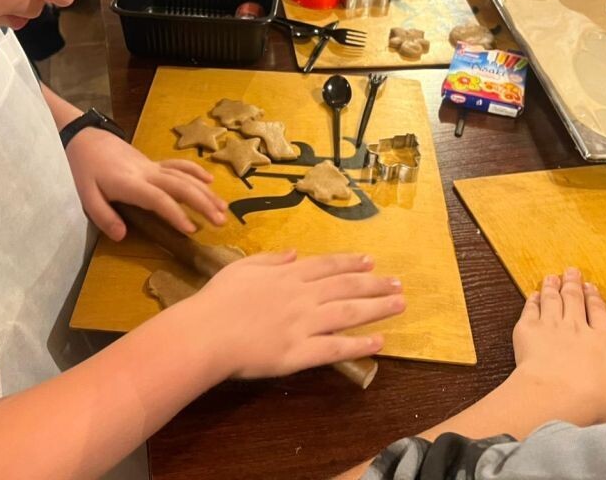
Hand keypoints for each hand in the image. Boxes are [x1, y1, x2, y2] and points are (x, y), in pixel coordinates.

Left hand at [65, 129, 226, 240]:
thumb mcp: (85, 195)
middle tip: (221, 221)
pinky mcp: (154, 163)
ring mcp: (152, 166)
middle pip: (180, 186)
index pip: (158, 199)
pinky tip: (210, 182)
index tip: (191, 229)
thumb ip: (103, 216)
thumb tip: (122, 236)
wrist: (86, 138)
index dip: (175, 214)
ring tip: (223, 210)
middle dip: (202, 203)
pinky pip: (179, 166)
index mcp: (130, 183)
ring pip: (184, 176)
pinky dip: (195, 172)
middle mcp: (147, 173)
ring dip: (205, 192)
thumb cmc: (84, 169)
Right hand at [188, 251, 404, 379]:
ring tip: (399, 304)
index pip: (326, 266)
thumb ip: (270, 259)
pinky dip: (359, 345)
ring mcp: (303, 324)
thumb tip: (294, 252)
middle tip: (397, 282)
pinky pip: (336, 348)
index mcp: (286, 275)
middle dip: (374, 283)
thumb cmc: (217, 300)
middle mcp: (301, 296)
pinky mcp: (300, 353)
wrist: (206, 333)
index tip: (370, 261)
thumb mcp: (241, 267)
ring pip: (348, 313)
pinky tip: (379, 342)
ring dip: (377, 308)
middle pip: (345, 287)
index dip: (350, 263)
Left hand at [511, 268, 605, 423]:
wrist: (554, 396)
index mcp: (603, 340)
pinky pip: (530, 309)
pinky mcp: (527, 330)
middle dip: (573, 283)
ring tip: (552, 277)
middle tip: (571, 271)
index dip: (594, 297)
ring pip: (551, 299)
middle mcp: (577, 327)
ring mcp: (550, 325)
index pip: (600, 312)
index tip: (591, 286)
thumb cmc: (595, 399)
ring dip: (552, 286)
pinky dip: (532, 300)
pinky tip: (533, 295)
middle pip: (574, 299)